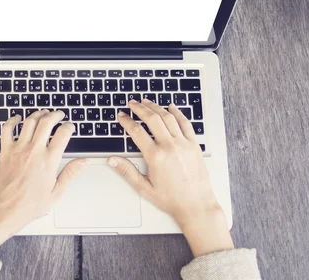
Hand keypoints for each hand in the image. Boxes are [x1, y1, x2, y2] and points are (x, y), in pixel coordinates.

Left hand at [0, 110, 87, 249]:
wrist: (6, 208)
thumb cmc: (29, 204)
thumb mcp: (56, 192)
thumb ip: (71, 173)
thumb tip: (84, 162)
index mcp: (48, 160)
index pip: (63, 134)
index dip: (69, 127)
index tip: (70, 126)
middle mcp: (34, 151)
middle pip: (46, 123)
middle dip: (55, 115)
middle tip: (59, 114)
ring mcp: (19, 149)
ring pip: (29, 122)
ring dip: (38, 114)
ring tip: (43, 113)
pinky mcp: (6, 151)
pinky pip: (7, 130)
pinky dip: (12, 121)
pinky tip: (17, 118)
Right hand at [108, 99, 233, 256]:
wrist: (196, 205)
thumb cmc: (172, 199)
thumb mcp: (144, 188)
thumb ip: (127, 171)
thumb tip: (112, 160)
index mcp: (156, 157)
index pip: (137, 132)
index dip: (127, 121)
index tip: (121, 116)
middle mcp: (170, 147)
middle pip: (152, 119)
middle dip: (140, 108)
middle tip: (132, 103)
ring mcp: (184, 144)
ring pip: (168, 118)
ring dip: (156, 107)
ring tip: (147, 102)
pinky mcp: (194, 145)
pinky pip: (186, 123)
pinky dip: (178, 113)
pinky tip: (171, 107)